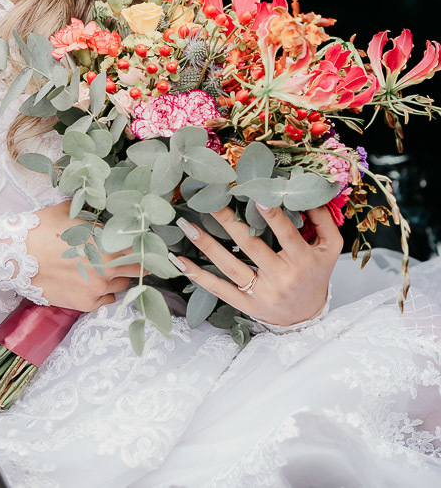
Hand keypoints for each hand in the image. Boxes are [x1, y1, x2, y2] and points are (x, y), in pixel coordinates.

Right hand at [27, 201, 137, 310]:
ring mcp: (97, 287)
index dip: (144, 245)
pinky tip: (94, 283)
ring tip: (106, 268)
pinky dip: (104, 292)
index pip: (140, 247)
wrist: (16, 255)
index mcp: (107, 241)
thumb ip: (90, 214)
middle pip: (139, 269)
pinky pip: (106, 300)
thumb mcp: (69, 212)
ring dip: (118, 277)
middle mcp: (107, 266)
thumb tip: (98, 207)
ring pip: (122, 285)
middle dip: (139, 263)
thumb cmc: (42, 229)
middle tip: (134, 259)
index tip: (144, 244)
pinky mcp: (84, 303)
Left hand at [173, 205, 342, 326]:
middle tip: (209, 200)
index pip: (285, 234)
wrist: (308, 316)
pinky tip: (179, 261)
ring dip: (206, 245)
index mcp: (301, 259)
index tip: (255, 196)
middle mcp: (280, 277)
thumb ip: (323, 219)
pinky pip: (219, 289)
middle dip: (228, 222)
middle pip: (250, 246)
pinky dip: (198, 275)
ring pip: (230, 267)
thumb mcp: (330, 248)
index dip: (271, 216)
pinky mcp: (246, 304)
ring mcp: (261, 293)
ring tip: (187, 226)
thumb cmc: (316, 274)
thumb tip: (308, 192)